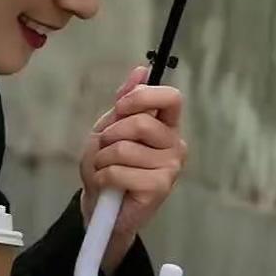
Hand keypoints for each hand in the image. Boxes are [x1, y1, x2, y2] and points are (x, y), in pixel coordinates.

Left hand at [79, 65, 186, 274]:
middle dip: (111, 134)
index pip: (171, 97)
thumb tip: (141, 70)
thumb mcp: (110, 128)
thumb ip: (125, 101)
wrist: (101, 205)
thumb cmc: (108, 166)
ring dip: (102, 159)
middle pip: (142, 123)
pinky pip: (120, 171)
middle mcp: (175, 144)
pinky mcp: (159, 188)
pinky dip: (103, 176)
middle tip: (105, 149)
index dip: (142, 98)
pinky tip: (107, 185)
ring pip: (125, 149)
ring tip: (105, 170)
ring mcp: (170, 168)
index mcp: (167, 125)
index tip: (121, 108)